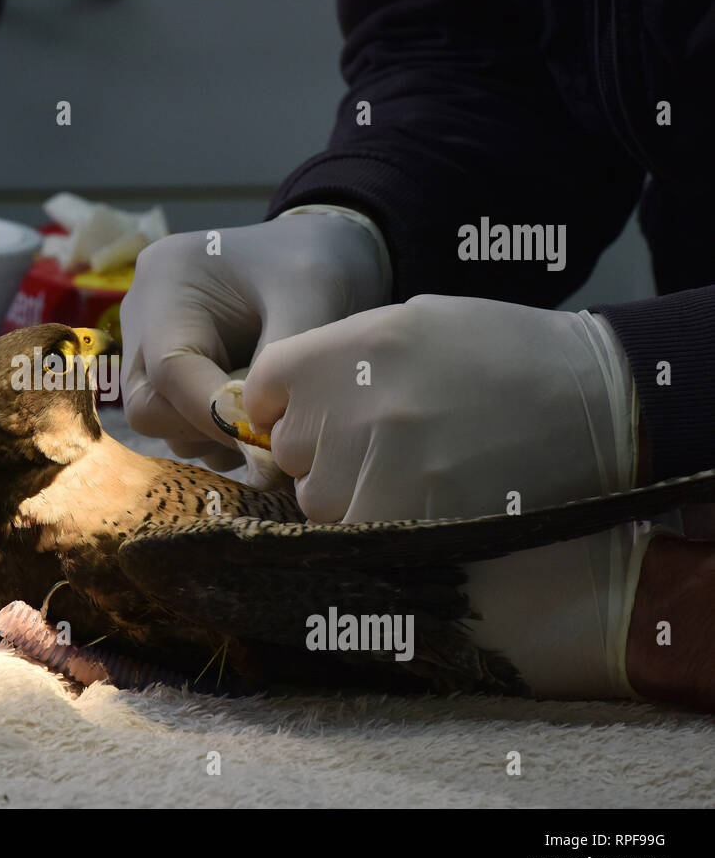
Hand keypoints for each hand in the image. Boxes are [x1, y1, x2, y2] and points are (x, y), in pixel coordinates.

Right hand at [120, 210, 388, 468]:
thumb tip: (260, 434)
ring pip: (161, 421)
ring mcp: (146, 343)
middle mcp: (142, 314)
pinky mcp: (161, 367)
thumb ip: (280, 366)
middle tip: (267, 433)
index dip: (214, 415)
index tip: (266, 438)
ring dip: (214, 435)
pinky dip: (215, 430)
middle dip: (208, 429)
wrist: (317, 243)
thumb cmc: (314, 261)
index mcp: (167, 281)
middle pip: (148, 405)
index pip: (170, 370)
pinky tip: (255, 411)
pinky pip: (175, 420)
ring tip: (268, 414)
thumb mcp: (312, 299)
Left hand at [243, 294, 636, 522]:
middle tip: (375, 441)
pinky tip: (417, 499)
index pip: (264, 386)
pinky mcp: (407, 518)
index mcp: (355, 344)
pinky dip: (375, 525)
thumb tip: (279, 398)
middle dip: (319, 450)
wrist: (593, 402)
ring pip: (317, 499)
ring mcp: (380, 464)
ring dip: (346, 493)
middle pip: (288, 449)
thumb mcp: (414, 323)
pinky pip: (355, 534)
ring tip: (406, 469)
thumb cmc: (502, 355)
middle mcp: (357, 403)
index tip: (304, 411)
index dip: (280, 403)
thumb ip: (339, 354)